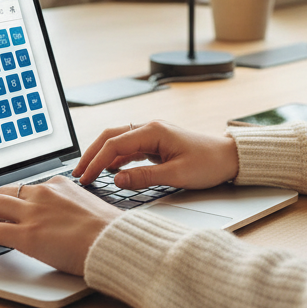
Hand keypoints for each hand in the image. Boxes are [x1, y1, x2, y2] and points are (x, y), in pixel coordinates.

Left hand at [0, 177, 120, 275]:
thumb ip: (72, 209)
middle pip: (5, 192)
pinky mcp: (26, 234)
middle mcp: (43, 193)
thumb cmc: (109, 232)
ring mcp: (32, 213)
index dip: (15, 200)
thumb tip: (66, 222)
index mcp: (60, 185)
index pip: (28, 189)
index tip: (10, 207)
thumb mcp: (90, 208)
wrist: (114, 241)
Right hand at [73, 120, 238, 191]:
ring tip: (87, 173)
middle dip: (91, 155)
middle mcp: (150, 128)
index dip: (96, 162)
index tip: (85, 179)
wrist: (229, 157)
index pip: (114, 145)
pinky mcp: (156, 143)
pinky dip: (115, 158)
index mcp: (153, 131)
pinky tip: (108, 170)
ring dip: (101, 155)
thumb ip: (144, 177)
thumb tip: (115, 179)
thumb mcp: (176, 175)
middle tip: (77, 174)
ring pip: (117, 141)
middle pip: (110, 137)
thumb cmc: (208, 163)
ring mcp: (152, 135)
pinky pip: (129, 148)